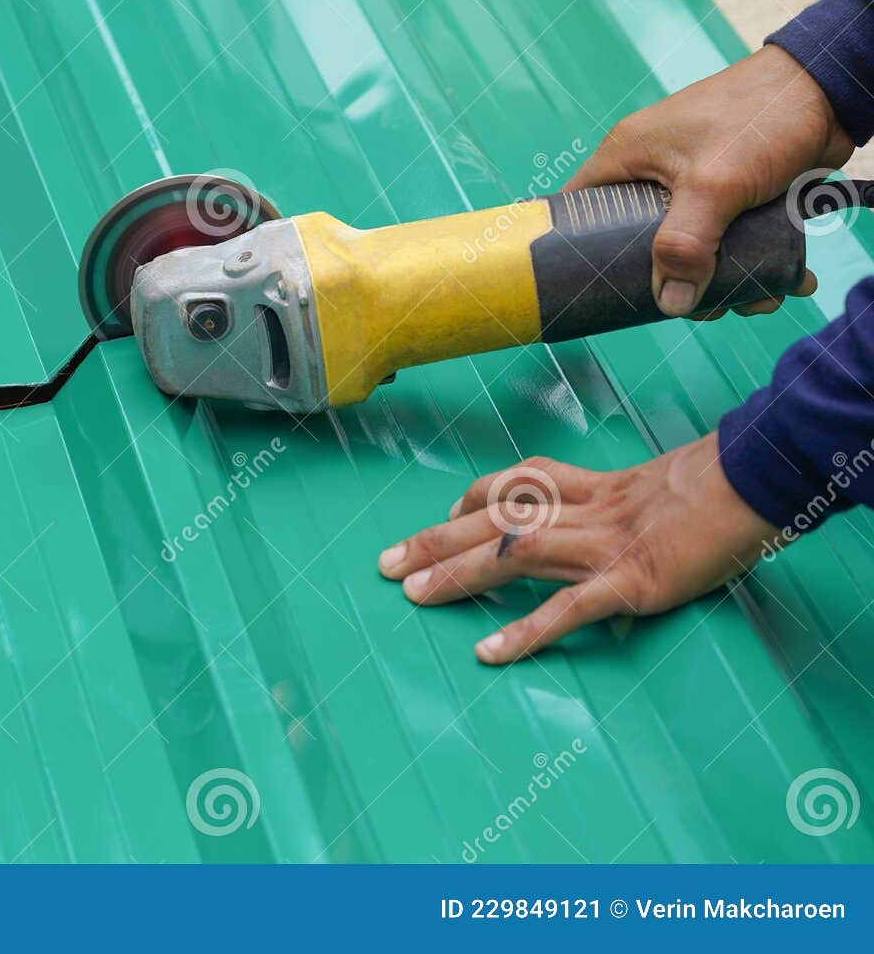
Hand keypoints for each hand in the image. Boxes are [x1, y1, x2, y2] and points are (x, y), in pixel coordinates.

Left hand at [376, 433, 779, 663]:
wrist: (753, 484)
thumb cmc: (705, 492)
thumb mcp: (643, 488)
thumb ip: (602, 503)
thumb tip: (573, 526)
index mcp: (585, 487)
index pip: (510, 485)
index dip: (470, 500)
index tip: (444, 516)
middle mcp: (580, 511)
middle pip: (491, 519)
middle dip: (434, 540)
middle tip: (385, 563)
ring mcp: (601, 546)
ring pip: (513, 554)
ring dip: (458, 574)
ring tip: (413, 595)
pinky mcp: (629, 580)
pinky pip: (567, 609)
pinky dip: (525, 631)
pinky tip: (489, 653)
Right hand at [565, 44, 852, 316]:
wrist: (829, 87)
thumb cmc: (758, 116)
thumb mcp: (713, 185)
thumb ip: (685, 246)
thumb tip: (671, 305)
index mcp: (626, 157)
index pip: (579, 210)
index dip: (579, 252)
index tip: (601, 291)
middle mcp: (652, 170)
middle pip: (641, 243)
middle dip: (674, 282)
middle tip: (702, 307)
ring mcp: (694, 181)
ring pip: (692, 247)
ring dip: (725, 280)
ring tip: (757, 298)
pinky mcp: (732, 190)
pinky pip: (729, 238)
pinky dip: (753, 262)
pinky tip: (781, 280)